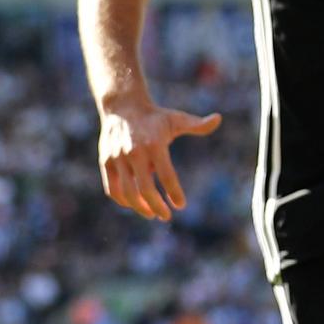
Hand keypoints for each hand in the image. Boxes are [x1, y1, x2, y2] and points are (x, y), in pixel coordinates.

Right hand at [97, 98, 221, 220]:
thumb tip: (218, 119)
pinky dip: (123, 201)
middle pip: (145, 189)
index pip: (167, 175)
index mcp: (155, 143)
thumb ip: (197, 124)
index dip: (175, 193)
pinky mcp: (105, 162)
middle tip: (166, 216)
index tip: (181, 205)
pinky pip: (112, 189)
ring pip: (127, 192)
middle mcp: (135, 152)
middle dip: (156, 207)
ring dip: (140, 208)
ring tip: (152, 214)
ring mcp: (117, 158)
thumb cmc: (155, 118)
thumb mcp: (176, 119)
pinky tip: (135, 205)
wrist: (123, 107)